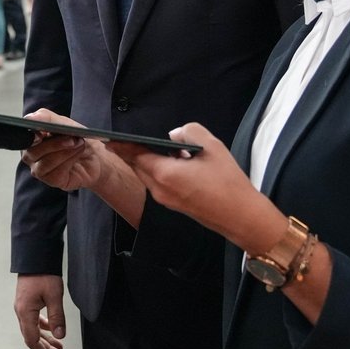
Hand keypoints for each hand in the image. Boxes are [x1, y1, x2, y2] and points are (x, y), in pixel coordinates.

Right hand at [14, 274, 65, 348]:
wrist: (35, 255)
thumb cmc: (43, 273)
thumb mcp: (54, 296)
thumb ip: (57, 317)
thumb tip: (60, 336)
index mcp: (25, 312)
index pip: (32, 339)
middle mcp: (21, 311)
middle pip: (32, 336)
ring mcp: (23, 306)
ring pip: (33, 329)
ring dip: (45, 339)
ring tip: (58, 347)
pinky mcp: (27, 301)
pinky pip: (34, 320)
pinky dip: (43, 327)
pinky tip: (52, 330)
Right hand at [20, 109, 107, 192]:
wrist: (95, 157)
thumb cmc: (77, 138)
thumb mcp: (65, 123)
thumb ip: (47, 118)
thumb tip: (30, 118)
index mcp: (31, 136)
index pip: (22, 135)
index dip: (30, 135)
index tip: (41, 134)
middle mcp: (30, 154)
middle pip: (32, 151)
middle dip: (55, 144)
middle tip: (72, 138)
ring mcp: (39, 169)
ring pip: (44, 162)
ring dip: (65, 152)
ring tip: (79, 144)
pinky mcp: (51, 180)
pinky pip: (54, 172)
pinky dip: (69, 161)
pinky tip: (77, 155)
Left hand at [109, 122, 265, 245]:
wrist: (241, 216)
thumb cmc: (227, 182)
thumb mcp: (211, 146)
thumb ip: (188, 132)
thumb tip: (174, 136)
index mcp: (164, 174)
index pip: (135, 155)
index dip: (122, 145)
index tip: (108, 138)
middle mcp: (159, 189)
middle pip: (138, 166)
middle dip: (133, 152)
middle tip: (129, 138)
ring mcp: (165, 200)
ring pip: (148, 175)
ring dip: (148, 161)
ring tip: (159, 147)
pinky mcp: (174, 205)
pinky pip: (158, 183)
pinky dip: (159, 170)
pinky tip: (175, 162)